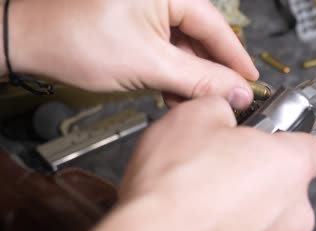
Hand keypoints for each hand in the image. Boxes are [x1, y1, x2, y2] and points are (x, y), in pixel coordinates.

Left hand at [7, 0, 257, 108]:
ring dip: (191, 79)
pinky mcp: (138, 27)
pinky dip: (173, 76)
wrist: (31, 44)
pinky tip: (175, 94)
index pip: (216, 26)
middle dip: (212, 74)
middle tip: (228, 99)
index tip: (252, 82)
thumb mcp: (149, 64)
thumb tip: (236, 90)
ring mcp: (148, 12)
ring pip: (185, 49)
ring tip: (196, 102)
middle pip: (202, 38)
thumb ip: (198, 79)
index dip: (236, 58)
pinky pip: (167, 52)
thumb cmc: (76, 39)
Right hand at [63, 97, 315, 230]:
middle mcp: (294, 210)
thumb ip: (221, 107)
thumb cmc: (175, 189)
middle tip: (224, 166)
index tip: (268, 139)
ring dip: (248, 206)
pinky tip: (206, 225)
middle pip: (287, 184)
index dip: (288, 140)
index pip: (313, 147)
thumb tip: (222, 110)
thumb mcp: (194, 116)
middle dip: (260, 173)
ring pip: (270, 216)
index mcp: (289, 164)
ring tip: (207, 199)